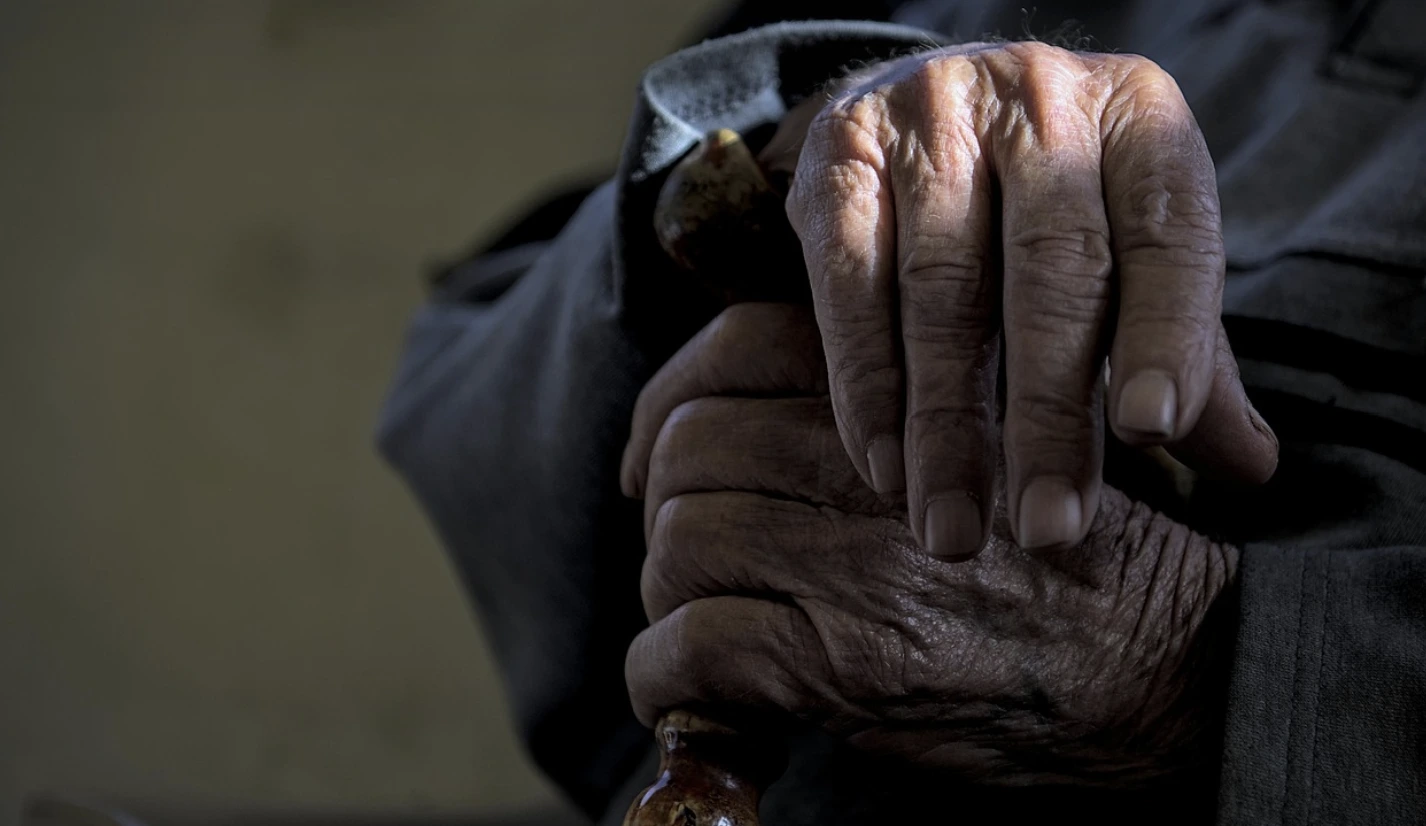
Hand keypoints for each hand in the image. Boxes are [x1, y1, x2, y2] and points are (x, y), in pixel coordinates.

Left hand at [622, 304, 1240, 785]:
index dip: (669, 404)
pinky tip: (702, 700)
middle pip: (692, 449)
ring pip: (682, 546)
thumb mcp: (1001, 426)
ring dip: (671, 598)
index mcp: (917, 379)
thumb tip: (743, 411)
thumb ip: (896, 398)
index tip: (656, 458)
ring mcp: (862, 561)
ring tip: (709, 631)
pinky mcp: (849, 663)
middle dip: (673, 511)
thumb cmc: (1078, 551)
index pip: (732, 349)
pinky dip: (666, 680)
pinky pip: (689, 652)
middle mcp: (884, 457)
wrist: (1176, 666)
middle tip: (697, 563)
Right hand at [779, 41, 1275, 557]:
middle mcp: (1038, 99)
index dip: (1163, 333)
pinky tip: (885, 466)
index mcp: (1139, 116)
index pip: (1165, 232)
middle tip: (1049, 528)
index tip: (1153, 434)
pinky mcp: (839, 153)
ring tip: (953, 530)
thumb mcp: (1129, 256)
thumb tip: (1249, 468)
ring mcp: (929, 115)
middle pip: (1051, 269)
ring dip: (947, 424)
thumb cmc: (1044, 207)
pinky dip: (867, 383)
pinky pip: (850, 282)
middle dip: (1048, 413)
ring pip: (941, 286)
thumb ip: (1186, 352)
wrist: (914, 105)